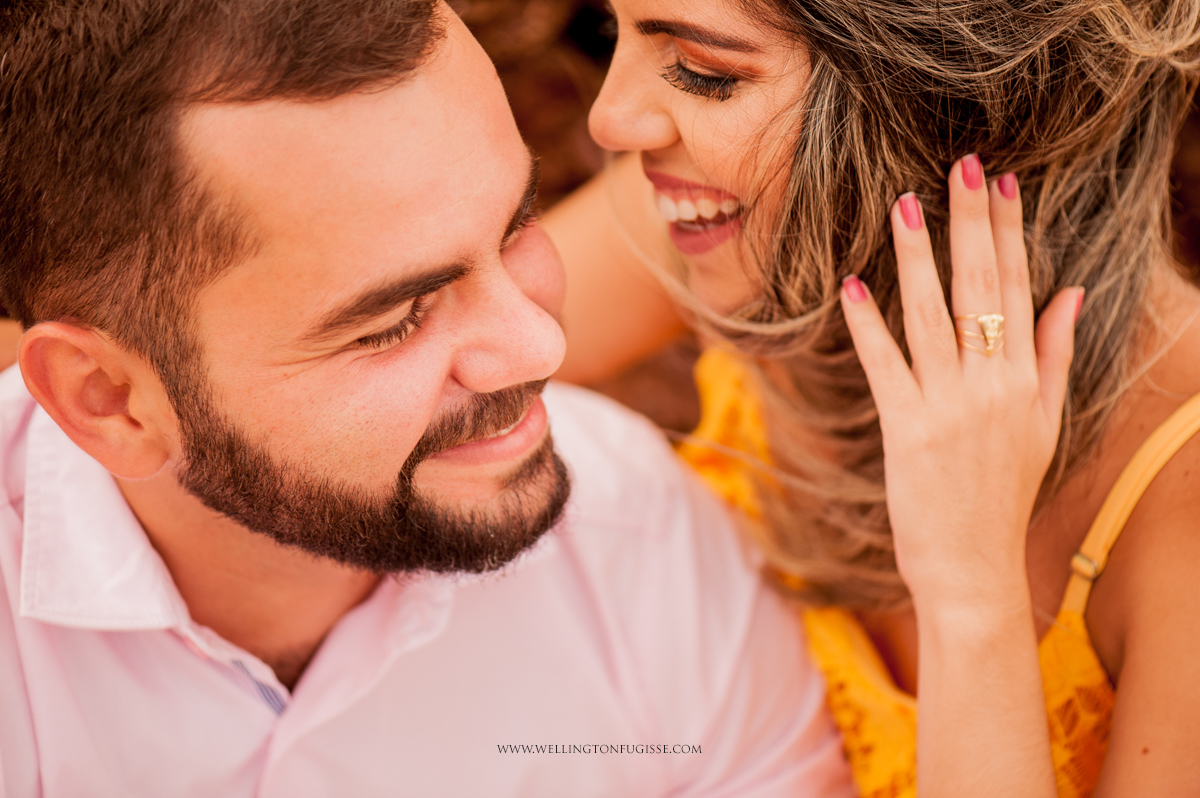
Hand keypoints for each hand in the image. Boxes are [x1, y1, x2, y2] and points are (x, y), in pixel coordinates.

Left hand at [840, 156, 1082, 611]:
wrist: (974, 566)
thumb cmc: (1005, 492)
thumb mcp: (1045, 422)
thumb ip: (1054, 354)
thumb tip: (1071, 290)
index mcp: (1026, 378)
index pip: (1019, 288)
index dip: (1008, 233)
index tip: (999, 182)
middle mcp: (992, 385)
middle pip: (980, 289)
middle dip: (968, 224)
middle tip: (958, 166)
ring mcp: (949, 407)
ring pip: (931, 317)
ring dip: (916, 258)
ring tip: (903, 204)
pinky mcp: (907, 431)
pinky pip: (885, 367)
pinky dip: (869, 326)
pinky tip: (853, 286)